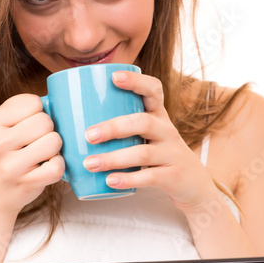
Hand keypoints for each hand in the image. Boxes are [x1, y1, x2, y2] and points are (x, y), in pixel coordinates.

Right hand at [0, 94, 64, 216]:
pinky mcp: (26, 183)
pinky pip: (57, 166)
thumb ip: (19, 112)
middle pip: (45, 121)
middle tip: (36, 142)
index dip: (38, 113)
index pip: (33, 102)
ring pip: (54, 141)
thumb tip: (56, 102)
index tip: (29, 126)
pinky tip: (46, 167)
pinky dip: (58, 166)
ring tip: (41, 155)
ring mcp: (10, 165)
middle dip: (47, 130)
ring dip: (54, 148)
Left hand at [82, 70, 216, 209]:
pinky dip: (128, 179)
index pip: (153, 90)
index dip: (135, 81)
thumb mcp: (148, 137)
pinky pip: (150, 177)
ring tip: (90, 163)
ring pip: (143, 153)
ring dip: (114, 158)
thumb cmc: (159, 156)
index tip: (113, 77)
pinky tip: (109, 181)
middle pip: (142, 122)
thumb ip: (121, 129)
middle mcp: (167, 131)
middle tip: (88, 135)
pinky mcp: (173, 176)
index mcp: (159, 116)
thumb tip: (70, 122)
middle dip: (113, 127)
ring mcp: (172, 154)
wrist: (194, 185)